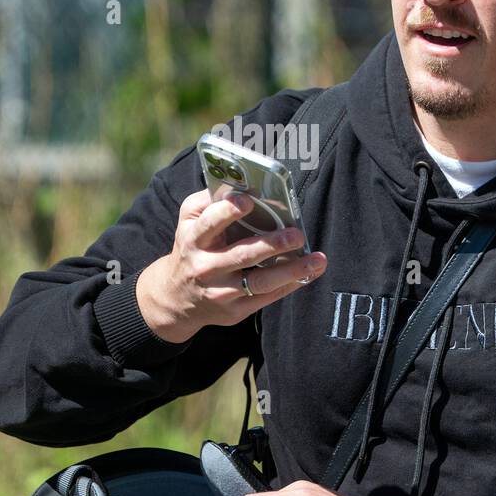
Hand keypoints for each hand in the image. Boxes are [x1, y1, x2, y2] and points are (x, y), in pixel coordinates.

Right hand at [135, 188, 326, 344]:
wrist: (177, 297)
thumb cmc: (192, 248)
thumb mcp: (188, 221)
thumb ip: (209, 201)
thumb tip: (241, 184)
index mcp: (194, 240)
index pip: (209, 224)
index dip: (227, 212)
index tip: (248, 201)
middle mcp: (206, 267)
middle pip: (242, 255)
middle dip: (272, 245)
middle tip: (296, 234)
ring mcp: (221, 292)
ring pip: (260, 282)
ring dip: (292, 270)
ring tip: (317, 259)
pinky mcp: (235, 310)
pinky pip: (267, 297)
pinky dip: (290, 285)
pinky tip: (309, 273)